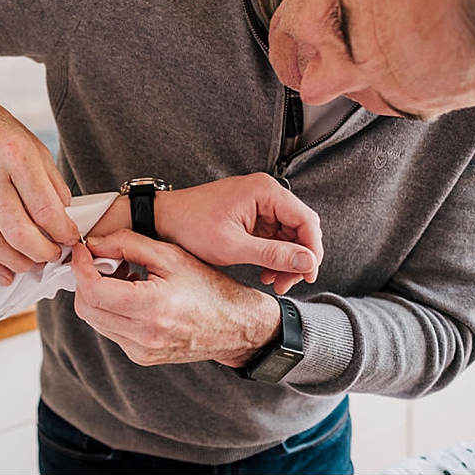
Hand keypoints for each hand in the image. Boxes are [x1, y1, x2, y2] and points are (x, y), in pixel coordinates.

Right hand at [0, 78, 79, 282]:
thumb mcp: (33, 145)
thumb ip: (52, 183)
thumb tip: (65, 219)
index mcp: (14, 155)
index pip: (46, 209)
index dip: (64, 232)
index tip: (71, 239)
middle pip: (19, 233)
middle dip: (43, 253)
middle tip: (53, 256)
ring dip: (18, 263)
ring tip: (33, 265)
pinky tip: (4, 273)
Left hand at [69, 233, 282, 367]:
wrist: (236, 326)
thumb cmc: (211, 289)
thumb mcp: (172, 256)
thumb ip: (128, 244)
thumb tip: (94, 243)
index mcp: (152, 308)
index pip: (93, 290)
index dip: (81, 267)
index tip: (84, 251)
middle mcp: (144, 336)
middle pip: (86, 308)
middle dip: (86, 281)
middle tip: (104, 262)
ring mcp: (141, 351)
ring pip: (95, 321)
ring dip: (98, 296)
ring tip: (123, 278)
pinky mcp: (142, 357)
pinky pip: (111, 331)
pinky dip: (112, 311)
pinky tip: (132, 296)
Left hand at [154, 174, 322, 294]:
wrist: (162, 221)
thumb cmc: (191, 227)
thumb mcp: (234, 246)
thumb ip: (274, 255)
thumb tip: (308, 263)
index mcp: (265, 191)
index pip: (306, 221)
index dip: (312, 251)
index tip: (308, 276)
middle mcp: (267, 192)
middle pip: (302, 228)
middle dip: (299, 258)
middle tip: (286, 283)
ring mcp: (261, 203)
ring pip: (291, 234)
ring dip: (287, 260)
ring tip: (273, 281)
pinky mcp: (254, 215)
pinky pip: (276, 236)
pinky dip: (275, 256)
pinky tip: (265, 271)